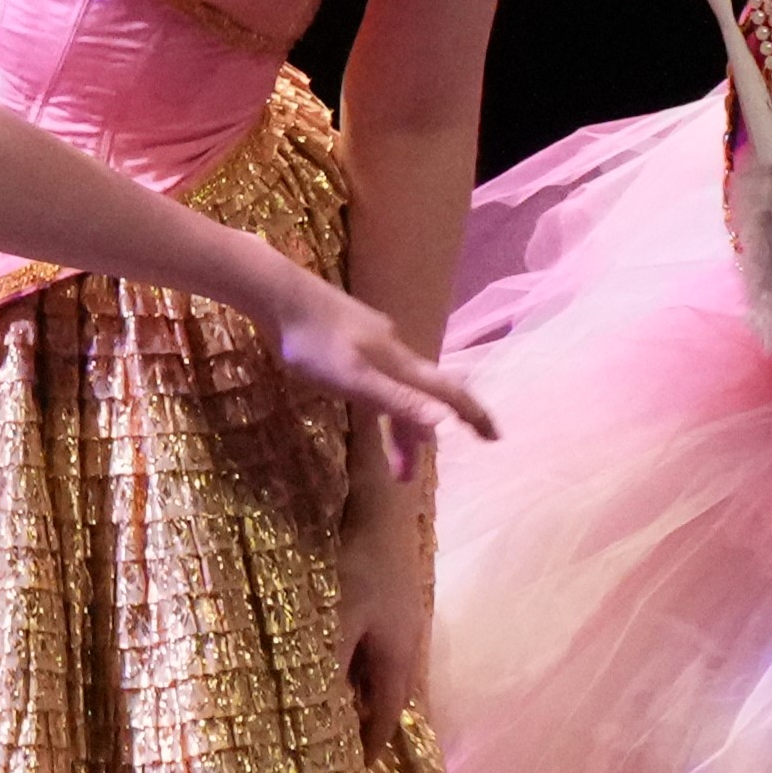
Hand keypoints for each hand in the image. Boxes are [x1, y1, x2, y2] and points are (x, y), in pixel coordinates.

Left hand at [256, 280, 495, 476]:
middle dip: (420, 438)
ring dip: (397, 426)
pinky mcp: (352, 341)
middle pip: (422, 398)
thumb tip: (444, 422)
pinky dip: (382, 403)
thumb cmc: (313, 342)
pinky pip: (380, 380)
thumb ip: (398, 400)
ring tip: (387, 462)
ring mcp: (373, 344)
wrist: (278, 296)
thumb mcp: (355, 379)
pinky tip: (367, 404)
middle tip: (409, 476)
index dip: (473, 415)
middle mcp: (395, 352)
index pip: (449, 392)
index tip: (494, 438)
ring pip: (398, 390)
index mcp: (400, 363)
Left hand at [335, 471, 436, 742]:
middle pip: (386, 693)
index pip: (388, 715)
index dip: (372, 743)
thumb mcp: (336, 619)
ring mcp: (398, 617)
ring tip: (330, 705)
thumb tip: (312, 711)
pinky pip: (371, 642)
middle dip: (365, 718)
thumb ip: (326, 665)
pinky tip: (332, 653)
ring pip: (378, 666)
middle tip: (337, 742)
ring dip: (358, 687)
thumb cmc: (357, 564)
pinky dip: (354, 658)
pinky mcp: (386, 595)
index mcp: (397, 658)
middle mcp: (405, 643)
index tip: (355, 769)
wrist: (381, 503)